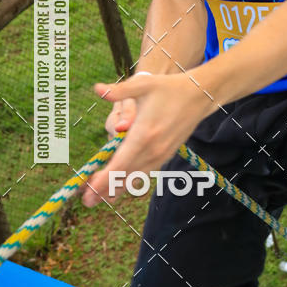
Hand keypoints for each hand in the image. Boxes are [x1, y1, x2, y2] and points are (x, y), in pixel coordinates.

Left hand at [82, 73, 212, 207]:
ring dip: (117, 188)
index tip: (88, 189)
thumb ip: (119, 90)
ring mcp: (161, 154)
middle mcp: (153, 149)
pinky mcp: (166, 155)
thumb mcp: (143, 85)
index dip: (103, 179)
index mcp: (144, 134)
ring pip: (135, 177)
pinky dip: (131, 180)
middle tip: (86, 201)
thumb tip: (97, 88)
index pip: (119, 163)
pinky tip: (120, 186)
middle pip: (125, 175)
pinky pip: (145, 172)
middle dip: (104, 189)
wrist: (200, 95)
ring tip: (99, 199)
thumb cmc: (169, 87)